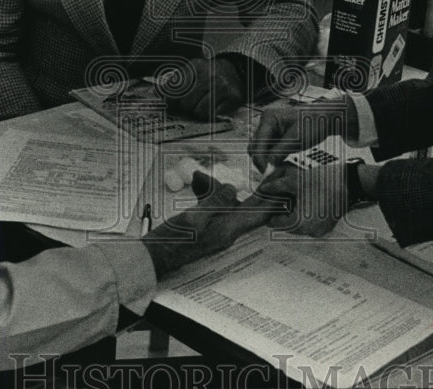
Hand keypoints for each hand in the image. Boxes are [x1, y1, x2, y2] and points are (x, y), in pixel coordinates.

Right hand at [141, 172, 282, 277]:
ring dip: (216, 189)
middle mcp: (225, 232)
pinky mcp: (203, 229)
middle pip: (243, 207)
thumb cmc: (171, 241)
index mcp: (227, 230)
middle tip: (258, 175)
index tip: (280, 185)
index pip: (257, 214)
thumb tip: (232, 189)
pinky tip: (196, 185)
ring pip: (225, 205)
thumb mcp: (194, 217)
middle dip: (245, 190)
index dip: (270, 199)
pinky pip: (212, 208)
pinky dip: (206, 196)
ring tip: (199, 178)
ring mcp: (214, 231)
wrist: (152, 258)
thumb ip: (215, 202)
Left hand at [165, 57, 243, 120]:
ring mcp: (221, 86)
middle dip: (185, 107)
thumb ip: (174, 81)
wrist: (234, 70)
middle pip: (186, 103)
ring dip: (198, 112)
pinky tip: (211, 105)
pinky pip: (213, 115)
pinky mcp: (232, 96)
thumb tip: (158, 92)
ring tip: (201, 104)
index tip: (170, 103)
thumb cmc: (208, 73)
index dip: (170, 99)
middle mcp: (209, 74)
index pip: (175, 88)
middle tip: (188, 104)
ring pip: (200, 111)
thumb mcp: (191, 71)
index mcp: (195, 66)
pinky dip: (210, 114)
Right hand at [248, 98, 355, 173]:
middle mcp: (265, 121)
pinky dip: (271, 157)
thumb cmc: (313, 124)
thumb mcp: (297, 140)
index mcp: (268, 118)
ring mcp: (269, 128)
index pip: (257, 144)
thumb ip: (279, 153)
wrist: (325, 117)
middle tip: (271, 174)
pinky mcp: (274, 134)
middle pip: (255, 146)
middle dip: (261, 161)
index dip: (261, 160)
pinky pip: (268, 148)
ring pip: (260, 148)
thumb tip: (267, 167)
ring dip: (266, 160)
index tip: (268, 174)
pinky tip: (278, 164)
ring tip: (276, 170)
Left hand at [257, 163, 347, 237]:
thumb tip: (263, 188)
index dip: (271, 210)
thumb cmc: (324, 181)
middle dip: (282, 211)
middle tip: (279, 197)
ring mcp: (320, 231)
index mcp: (300, 223)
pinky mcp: (327, 226)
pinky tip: (304, 200)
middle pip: (287, 225)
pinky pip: (309, 223)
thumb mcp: (295, 181)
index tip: (269, 201)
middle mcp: (310, 232)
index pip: (275, 223)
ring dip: (293, 213)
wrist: (350, 182)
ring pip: (298, 224)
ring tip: (292, 197)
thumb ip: (276, 186)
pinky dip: (304, 214)